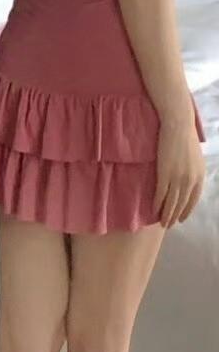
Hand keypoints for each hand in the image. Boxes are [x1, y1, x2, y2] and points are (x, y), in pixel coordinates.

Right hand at [155, 104, 204, 226]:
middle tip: (167, 225)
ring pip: (171, 202)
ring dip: (165, 214)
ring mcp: (177, 178)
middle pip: (181, 204)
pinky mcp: (165, 174)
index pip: (193, 201)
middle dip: (174, 216)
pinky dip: (157, 203)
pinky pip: (161, 193)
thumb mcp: (195, 159)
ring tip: (160, 222)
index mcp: (199, 178)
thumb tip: (188, 179)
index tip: (180, 219)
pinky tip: (153, 208)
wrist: (178, 126)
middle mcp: (190, 181)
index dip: (186, 211)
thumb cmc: (186, 138)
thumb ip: (193, 171)